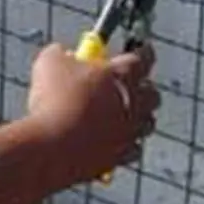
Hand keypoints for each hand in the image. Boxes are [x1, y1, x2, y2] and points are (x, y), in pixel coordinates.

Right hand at [25, 43, 159, 183]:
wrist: (52, 147)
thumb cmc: (53, 100)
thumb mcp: (50, 62)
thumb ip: (61, 54)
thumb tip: (62, 54)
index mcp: (122, 74)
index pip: (143, 57)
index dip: (142, 50)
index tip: (140, 47)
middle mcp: (133, 103)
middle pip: (152, 93)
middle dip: (144, 87)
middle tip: (128, 83)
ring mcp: (129, 132)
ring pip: (147, 123)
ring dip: (138, 117)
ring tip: (121, 113)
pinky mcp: (121, 157)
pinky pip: (133, 149)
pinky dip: (126, 144)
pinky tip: (111, 140)